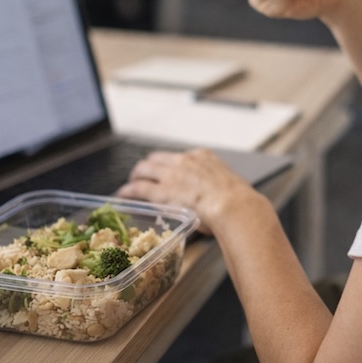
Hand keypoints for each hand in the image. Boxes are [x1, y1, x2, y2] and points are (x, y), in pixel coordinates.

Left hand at [116, 148, 257, 234]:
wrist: (234, 206)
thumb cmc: (238, 202)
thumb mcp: (230, 185)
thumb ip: (219, 187)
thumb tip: (221, 198)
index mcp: (203, 156)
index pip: (179, 157)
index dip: (169, 165)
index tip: (168, 171)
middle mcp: (184, 161)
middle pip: (157, 158)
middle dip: (148, 166)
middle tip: (143, 175)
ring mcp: (171, 174)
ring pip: (144, 168)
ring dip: (136, 175)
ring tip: (131, 183)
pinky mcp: (161, 191)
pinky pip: (138, 187)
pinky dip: (129, 189)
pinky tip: (123, 194)